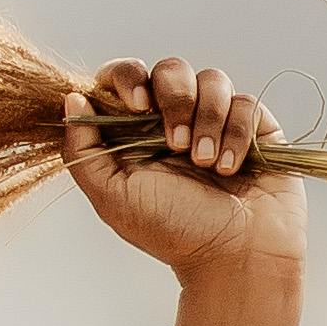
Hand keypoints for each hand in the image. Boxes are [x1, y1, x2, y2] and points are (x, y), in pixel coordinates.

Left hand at [57, 57, 304, 298]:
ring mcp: (217, 122)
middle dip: (174, 100)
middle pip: (171, 70)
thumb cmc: (173, 232)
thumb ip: (84, 150)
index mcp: (138, 132)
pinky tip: (231, 170)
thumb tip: (72, 100)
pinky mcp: (254, 127)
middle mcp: (176, 121)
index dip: (128, 77)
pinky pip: (245, 103)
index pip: (126, 77)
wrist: (234, 255)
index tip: (138, 105)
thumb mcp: (113, 196)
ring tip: (206, 164)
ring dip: (207, 120)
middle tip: (176, 145)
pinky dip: (236, 134)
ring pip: (212, 80)